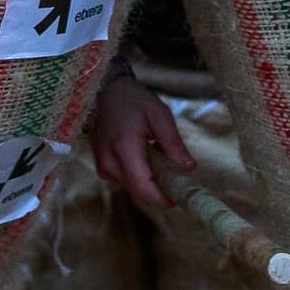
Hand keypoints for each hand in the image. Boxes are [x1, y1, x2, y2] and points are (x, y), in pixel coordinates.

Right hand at [91, 75, 193, 209]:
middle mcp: (108, 161)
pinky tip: (143, 154)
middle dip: (160, 188)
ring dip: (149, 179)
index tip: (180, 198)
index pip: (143, 187)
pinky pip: (125, 179)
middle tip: (176, 172)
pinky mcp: (101, 167)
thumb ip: (173, 144)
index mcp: (124, 147)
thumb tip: (188, 169)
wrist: (106, 90)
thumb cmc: (134, 99)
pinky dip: (139, 173)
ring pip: (133, 187)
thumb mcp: (160, 115)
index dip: (162, 198)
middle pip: (139, 190)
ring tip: (157, 154)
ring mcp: (102, 165)